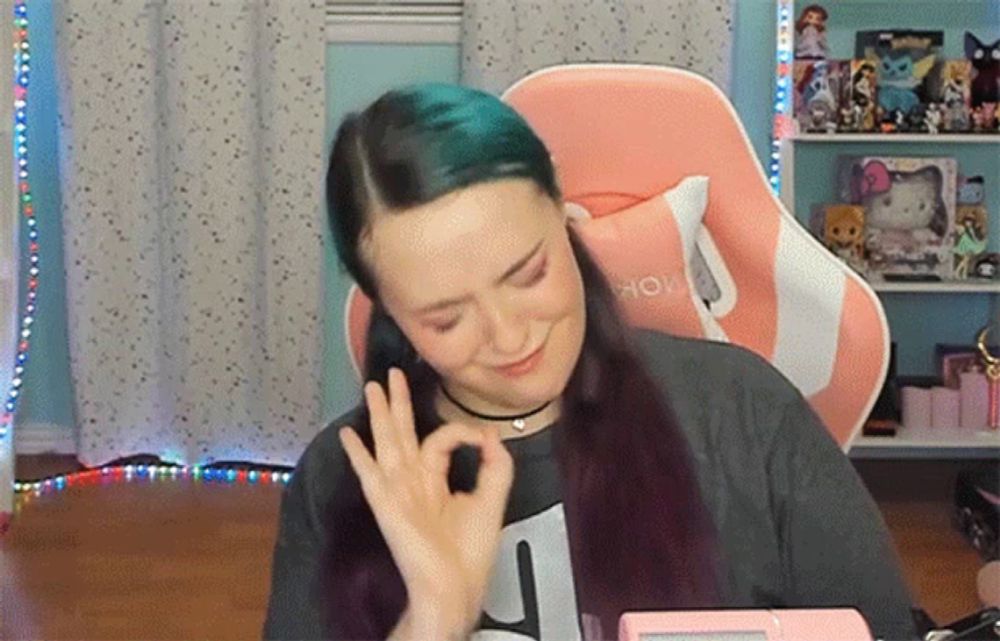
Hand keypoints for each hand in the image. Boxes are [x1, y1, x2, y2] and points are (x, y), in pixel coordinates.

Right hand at [339, 368, 514, 638]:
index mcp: (434, 480)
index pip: (439, 440)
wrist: (453, 586)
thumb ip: (496, 465)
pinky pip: (370, 473)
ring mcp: (397, 490)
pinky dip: (358, 454)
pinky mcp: (387, 503)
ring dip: (379, 415)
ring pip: (387, 443)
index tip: (480, 437)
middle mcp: (413, 481)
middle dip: (397, 404)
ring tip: (371, 387)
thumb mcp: (492, 500)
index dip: (461, 431)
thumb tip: (490, 433)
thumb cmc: (470, 552)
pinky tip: (347, 434)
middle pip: (403, 433)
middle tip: (392, 375)